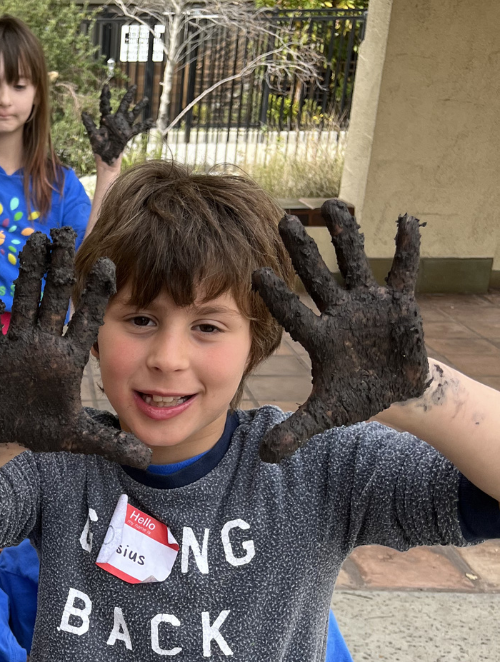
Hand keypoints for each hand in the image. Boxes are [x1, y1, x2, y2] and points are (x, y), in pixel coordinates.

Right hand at [0, 228, 150, 468]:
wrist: (5, 435)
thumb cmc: (42, 431)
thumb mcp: (80, 438)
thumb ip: (111, 443)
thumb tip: (147, 456)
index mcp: (68, 359)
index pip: (87, 321)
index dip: (97, 295)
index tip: (108, 265)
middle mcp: (44, 345)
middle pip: (54, 299)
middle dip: (60, 267)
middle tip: (66, 233)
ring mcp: (17, 346)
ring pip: (24, 301)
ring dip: (27, 273)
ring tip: (33, 241)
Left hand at [82, 84, 152, 164]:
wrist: (106, 162)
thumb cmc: (98, 149)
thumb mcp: (93, 136)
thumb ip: (89, 124)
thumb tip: (84, 112)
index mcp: (106, 119)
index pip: (106, 104)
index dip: (105, 95)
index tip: (106, 86)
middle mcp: (116, 121)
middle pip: (123, 105)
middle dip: (128, 96)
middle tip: (134, 86)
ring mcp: (123, 127)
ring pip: (133, 114)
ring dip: (139, 106)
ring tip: (146, 98)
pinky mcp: (128, 135)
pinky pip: (138, 128)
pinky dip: (145, 125)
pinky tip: (152, 121)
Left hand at [252, 199, 429, 462]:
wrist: (391, 392)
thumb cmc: (353, 397)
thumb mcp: (324, 417)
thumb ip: (296, 430)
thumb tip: (265, 457)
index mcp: (318, 337)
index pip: (292, 312)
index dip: (277, 295)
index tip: (256, 273)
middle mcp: (338, 313)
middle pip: (317, 277)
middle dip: (303, 251)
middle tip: (284, 221)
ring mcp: (367, 304)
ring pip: (354, 262)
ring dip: (345, 234)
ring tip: (332, 205)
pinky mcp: (398, 302)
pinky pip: (403, 270)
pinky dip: (406, 247)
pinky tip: (404, 221)